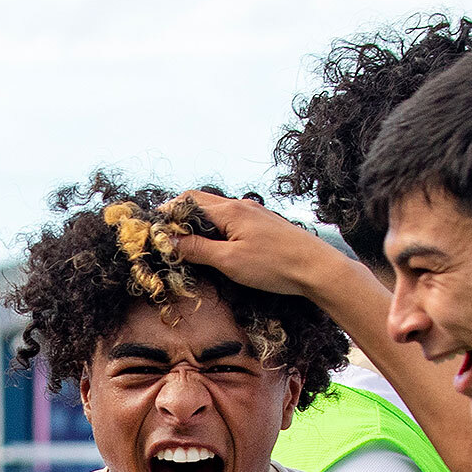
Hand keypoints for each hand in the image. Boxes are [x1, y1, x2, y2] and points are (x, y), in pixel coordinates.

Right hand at [169, 190, 356, 297]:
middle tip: (165, 238)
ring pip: (215, 211)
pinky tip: (214, 246)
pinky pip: (230, 220)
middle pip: (200, 202)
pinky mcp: (262, 225)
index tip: (154, 232)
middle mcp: (240, 205)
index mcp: (229, 210)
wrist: (317, 268)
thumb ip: (198, 249)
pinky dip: (215, 229)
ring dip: (197, 223)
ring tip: (186, 244)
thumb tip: (170, 241)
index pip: (188, 202)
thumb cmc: (275, 265)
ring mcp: (253, 214)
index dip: (167, 215)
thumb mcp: (230, 261)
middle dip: (180, 217)